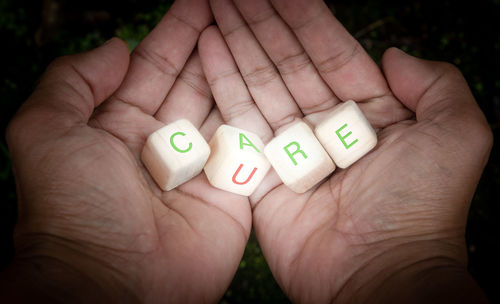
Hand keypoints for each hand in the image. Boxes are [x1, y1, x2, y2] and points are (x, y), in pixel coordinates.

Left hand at [2, 0, 251, 301]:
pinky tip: (268, 83)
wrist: (113, 282)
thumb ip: (73, 81)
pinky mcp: (229, 191)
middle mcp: (161, 142)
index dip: (174, 32)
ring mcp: (198, 166)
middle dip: (211, 43)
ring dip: (237, 70)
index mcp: (119, 125)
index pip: (152, 66)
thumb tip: (116, 46)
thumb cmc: (73, 208)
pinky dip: (257, 115)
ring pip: (223, 107)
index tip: (197, 3)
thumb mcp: (45, 131)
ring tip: (253, 32)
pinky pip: (247, 145)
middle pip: (192, 81)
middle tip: (232, 8)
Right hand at [198, 0, 491, 301]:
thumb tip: (393, 53)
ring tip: (214, 6)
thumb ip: (435, 83)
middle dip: (261, 22)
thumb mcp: (457, 135)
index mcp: (369, 112)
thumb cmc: (421, 207)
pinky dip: (223, 83)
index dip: (303, 17)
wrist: (378, 274)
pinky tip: (209, 47)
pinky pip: (239, 119)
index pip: (330, 52)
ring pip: (260, 83)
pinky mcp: (260, 172)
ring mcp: (290, 148)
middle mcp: (326, 126)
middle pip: (288, 62)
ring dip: (237, 43)